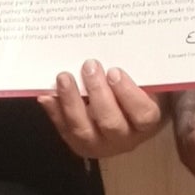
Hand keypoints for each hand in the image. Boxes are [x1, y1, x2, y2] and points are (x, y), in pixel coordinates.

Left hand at [38, 61, 163, 158]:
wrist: (130, 118)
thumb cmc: (141, 93)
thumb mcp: (147, 84)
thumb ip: (141, 73)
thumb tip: (122, 50)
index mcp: (147, 123)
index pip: (142, 114)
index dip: (128, 94)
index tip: (114, 71)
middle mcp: (124, 138)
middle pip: (110, 122)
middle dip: (97, 93)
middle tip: (89, 66)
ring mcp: (100, 144)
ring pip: (83, 130)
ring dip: (71, 102)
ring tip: (64, 77)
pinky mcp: (79, 144)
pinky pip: (65, 130)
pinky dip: (54, 111)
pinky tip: (47, 95)